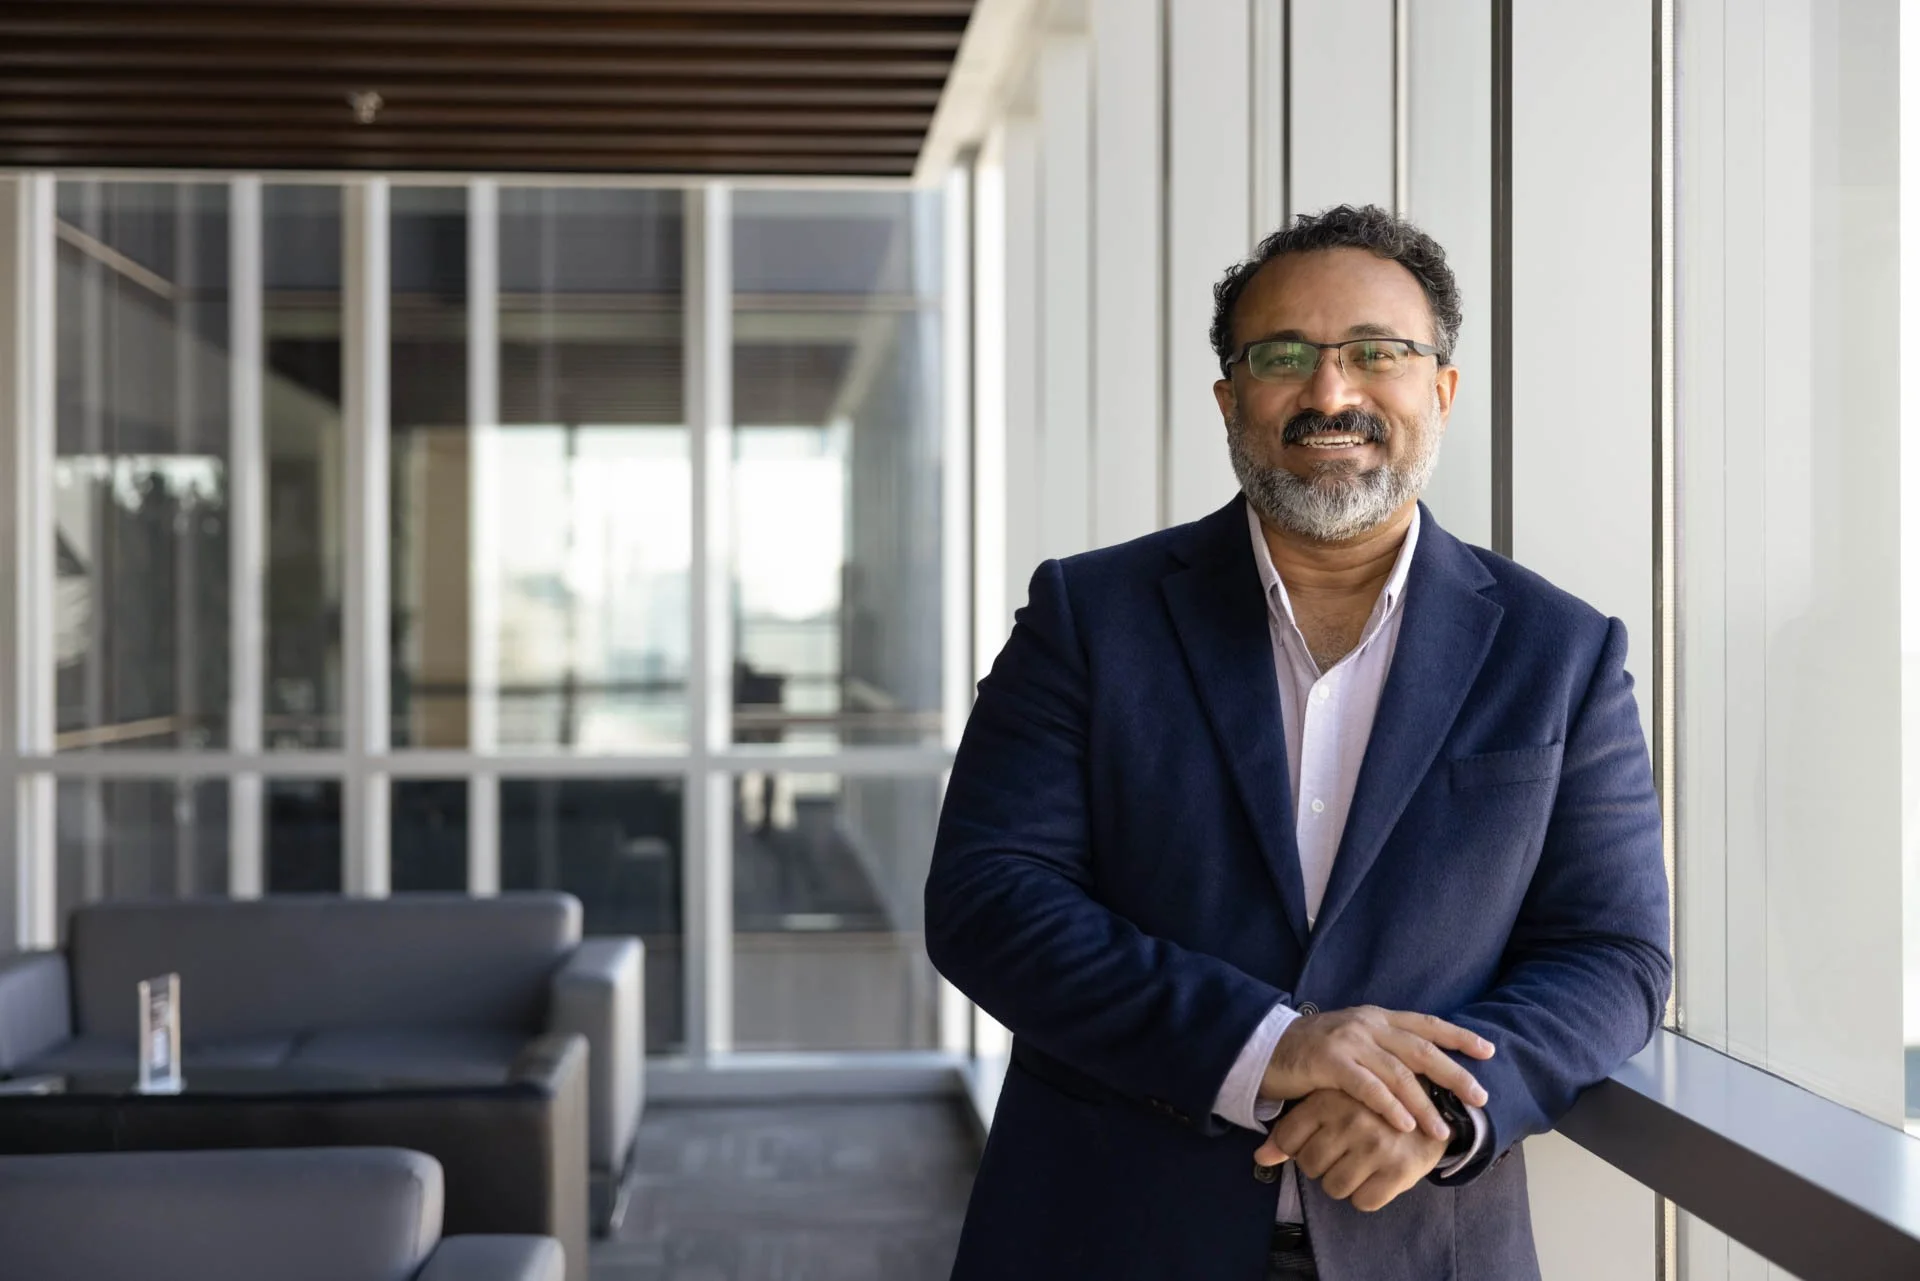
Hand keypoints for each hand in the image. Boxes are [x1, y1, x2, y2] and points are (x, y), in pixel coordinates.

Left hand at [1255, 1089, 1446, 1211]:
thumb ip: (1291, 1130)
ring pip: (1334, 1187)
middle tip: (1343, 1152)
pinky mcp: (1400, 1170)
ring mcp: (1376, 1146)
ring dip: (1343, 1182)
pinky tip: (1376, 1175)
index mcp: (1329, 1099)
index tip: (1317, 1141)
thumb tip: (1260, 1158)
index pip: (1289, 1141)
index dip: (1298, 1148)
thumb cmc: (1371, 1105)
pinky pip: (1364, 1202)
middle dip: (1322, 1165)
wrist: (1434, 1105)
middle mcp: (1351, 1121)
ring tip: (1359, 1163)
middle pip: (1309, 1166)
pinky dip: (1367, 1195)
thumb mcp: (1329, 1103)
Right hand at [1261, 1005, 1491, 1141]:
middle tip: (1479, 1097)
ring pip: (1398, 1074)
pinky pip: (1367, 1087)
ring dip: (1424, 1105)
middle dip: (1454, 1073)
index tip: (1488, 1050)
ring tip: (1442, 1130)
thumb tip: (1425, 1073)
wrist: (1266, 1048)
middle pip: (1421, 1049)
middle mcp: (1367, 1024)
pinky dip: (1389, 1107)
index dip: (1458, 1036)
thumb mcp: (1354, 1042)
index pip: (1426, 1024)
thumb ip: (1385, 1051)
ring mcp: (1348, 1041)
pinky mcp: (1329, 1062)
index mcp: (1377, 1018)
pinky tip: (1404, 1126)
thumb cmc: (1314, 1053)